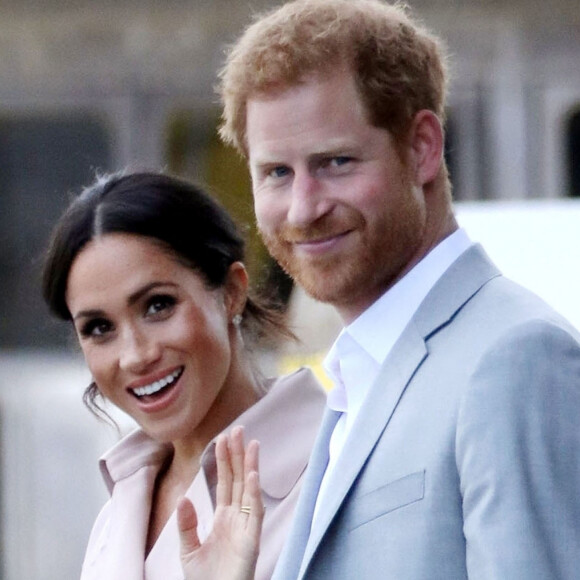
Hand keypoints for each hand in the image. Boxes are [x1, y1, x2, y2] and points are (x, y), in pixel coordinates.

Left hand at [177, 426, 263, 579]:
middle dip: (237, 454)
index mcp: (223, 518)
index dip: (224, 461)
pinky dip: (255, 492)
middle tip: (237, 429)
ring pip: (249, 489)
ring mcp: (246, 526)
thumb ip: (187, 524)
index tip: (222, 438)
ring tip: (250, 442)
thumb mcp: (189, 551)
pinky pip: (254, 511)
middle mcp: (237, 517)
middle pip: (238, 479)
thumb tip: (184, 497)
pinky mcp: (252, 539)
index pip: (225, 482)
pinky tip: (253, 474)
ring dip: (250, 466)